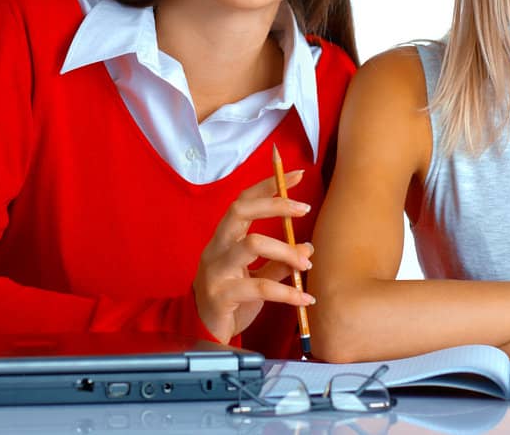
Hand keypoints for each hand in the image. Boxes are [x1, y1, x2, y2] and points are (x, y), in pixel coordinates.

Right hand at [192, 171, 315, 342]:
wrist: (202, 335)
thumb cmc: (230, 301)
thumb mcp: (257, 278)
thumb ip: (279, 263)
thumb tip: (307, 247)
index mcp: (223, 239)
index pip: (243, 201)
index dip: (268, 185)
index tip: (296, 174)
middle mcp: (216, 249)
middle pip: (240, 212)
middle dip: (275, 204)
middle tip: (305, 208)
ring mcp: (216, 271)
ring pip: (252, 244)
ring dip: (286, 250)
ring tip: (307, 264)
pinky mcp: (221, 295)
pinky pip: (260, 286)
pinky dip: (288, 292)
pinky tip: (305, 298)